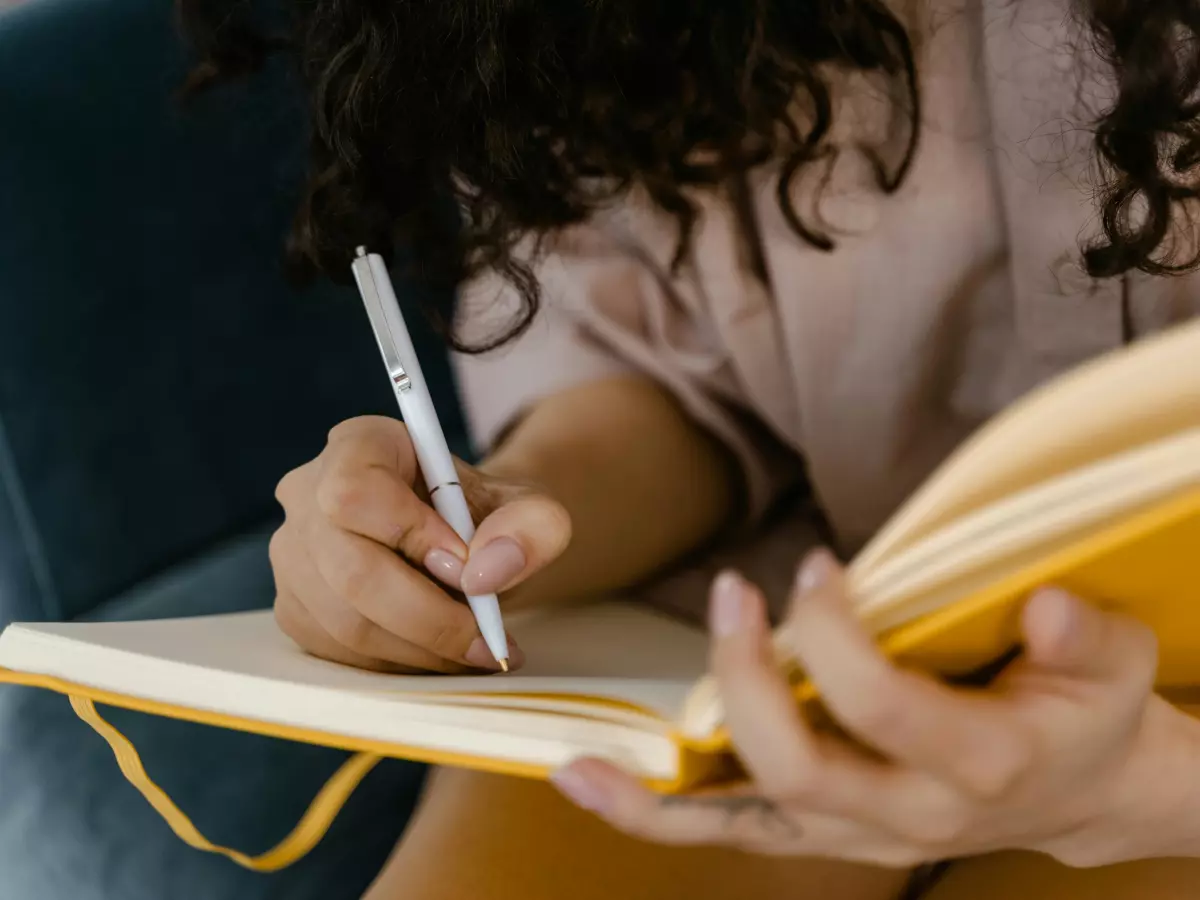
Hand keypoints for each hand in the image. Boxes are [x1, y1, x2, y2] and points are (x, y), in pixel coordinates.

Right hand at [270, 416, 570, 672]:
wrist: (471, 546)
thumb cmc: (491, 519)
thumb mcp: (530, 510)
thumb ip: (529, 527)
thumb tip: (487, 572)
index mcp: (359, 445)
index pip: (357, 492)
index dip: (412, 536)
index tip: (467, 565)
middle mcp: (309, 493)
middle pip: (351, 571)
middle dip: (429, 618)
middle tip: (488, 640)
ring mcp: (293, 553)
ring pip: (346, 623)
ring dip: (422, 650)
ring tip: (476, 650)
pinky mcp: (294, 606)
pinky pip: (340, 652)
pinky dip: (400, 664)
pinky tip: (441, 653)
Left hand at [552, 550, 1199, 866]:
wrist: (1076, 789)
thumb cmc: (1085, 713)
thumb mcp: (1115, 664)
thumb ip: (1085, 639)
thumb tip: (1042, 609)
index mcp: (982, 763)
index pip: (883, 709)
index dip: (835, 637)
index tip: (816, 567)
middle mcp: (910, 813)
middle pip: (800, 768)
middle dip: (748, 679)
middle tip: (732, 594)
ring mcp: (858, 833)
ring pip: (748, 820)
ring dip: (666, 783)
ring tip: (584, 753)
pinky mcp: (821, 830)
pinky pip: (730, 832)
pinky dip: (657, 814)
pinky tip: (592, 782)